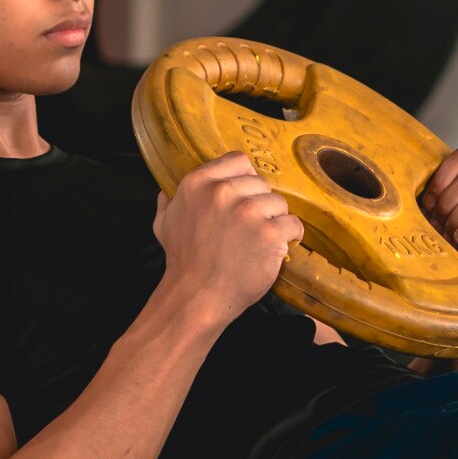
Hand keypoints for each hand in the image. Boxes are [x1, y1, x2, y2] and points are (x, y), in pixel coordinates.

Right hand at [154, 153, 302, 329]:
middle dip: (260, 204)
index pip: (238, 162)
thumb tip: (165, 193)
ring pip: (279, 203)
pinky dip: (290, 237)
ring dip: (275, 221)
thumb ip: (168, 203)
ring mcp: (248, 212)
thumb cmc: (183, 262)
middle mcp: (222, 192)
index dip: (246, 179)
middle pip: (261, 184)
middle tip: (250, 228)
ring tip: (261, 241)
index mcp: (198, 183)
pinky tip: (277, 248)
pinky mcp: (269, 233)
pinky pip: (293, 224)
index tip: (245, 197)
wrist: (197, 297)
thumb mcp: (164, 225)